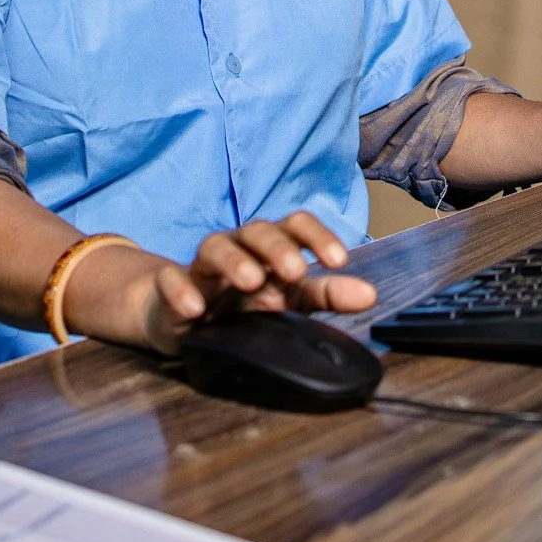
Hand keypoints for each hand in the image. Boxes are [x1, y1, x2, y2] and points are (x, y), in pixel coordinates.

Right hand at [129, 212, 376, 354]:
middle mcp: (238, 248)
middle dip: (277, 247)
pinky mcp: (171, 288)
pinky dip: (180, 290)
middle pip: (257, 230)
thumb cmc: (244, 303)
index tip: (338, 261)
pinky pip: (170, 280)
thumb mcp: (289, 299)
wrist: (184, 317)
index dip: (317, 236)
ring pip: (214, 246)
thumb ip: (327, 295)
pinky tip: (194, 308)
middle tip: (296, 273)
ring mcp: (202, 266)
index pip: (295, 225)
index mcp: (270, 247)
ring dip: (234, 260)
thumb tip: (371, 295)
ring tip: (251, 281)